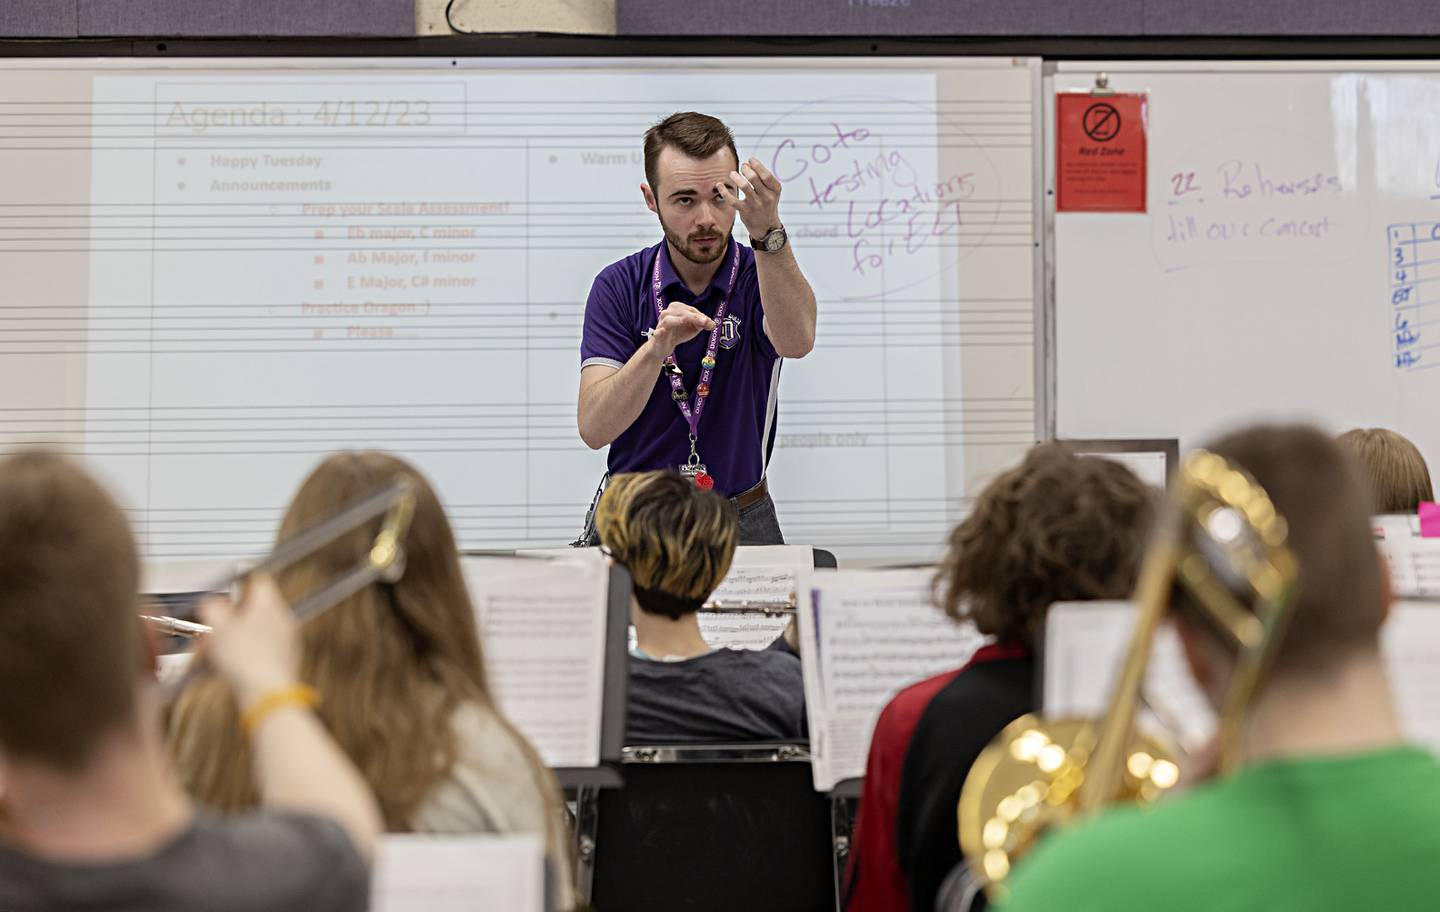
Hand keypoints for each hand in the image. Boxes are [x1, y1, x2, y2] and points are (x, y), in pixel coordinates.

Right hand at [198, 573, 300, 705]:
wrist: (267, 693)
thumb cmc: (245, 660)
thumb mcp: (216, 627)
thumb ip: (211, 607)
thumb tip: (211, 602)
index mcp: (269, 603)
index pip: (258, 578)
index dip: (240, 580)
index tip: (228, 588)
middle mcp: (283, 616)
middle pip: (256, 606)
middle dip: (232, 616)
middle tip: (216, 627)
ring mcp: (288, 637)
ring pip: (258, 628)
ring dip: (237, 635)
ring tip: (218, 650)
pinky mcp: (287, 657)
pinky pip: (264, 646)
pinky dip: (248, 650)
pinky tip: (232, 663)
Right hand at [647, 302, 713, 359]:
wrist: (663, 346)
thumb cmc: (678, 333)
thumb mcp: (693, 327)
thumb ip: (702, 324)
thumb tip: (712, 323)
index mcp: (676, 308)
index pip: (690, 310)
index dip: (701, 316)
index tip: (710, 324)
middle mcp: (667, 313)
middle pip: (682, 313)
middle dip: (695, 317)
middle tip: (706, 322)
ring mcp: (661, 324)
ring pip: (670, 320)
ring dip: (680, 320)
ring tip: (689, 321)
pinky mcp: (657, 335)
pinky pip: (658, 332)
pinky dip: (660, 332)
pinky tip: (662, 331)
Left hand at [717, 157, 782, 238]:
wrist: (766, 227)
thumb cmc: (767, 203)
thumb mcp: (771, 191)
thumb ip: (763, 178)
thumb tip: (748, 163)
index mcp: (775, 190)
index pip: (766, 175)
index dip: (757, 165)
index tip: (750, 160)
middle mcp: (767, 197)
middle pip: (754, 178)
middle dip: (745, 169)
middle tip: (742, 167)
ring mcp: (756, 205)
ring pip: (744, 186)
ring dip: (736, 177)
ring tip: (732, 174)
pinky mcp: (745, 211)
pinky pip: (732, 200)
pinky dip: (724, 191)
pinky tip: (719, 185)